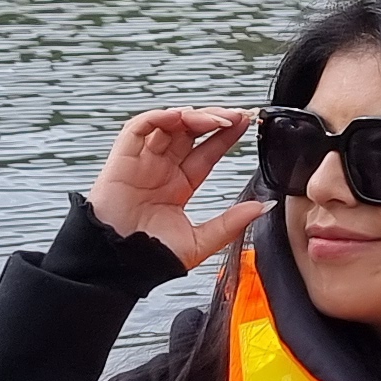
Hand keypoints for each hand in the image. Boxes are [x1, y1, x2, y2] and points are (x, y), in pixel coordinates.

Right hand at [85, 107, 266, 267]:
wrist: (118, 264)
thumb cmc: (149, 258)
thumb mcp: (200, 241)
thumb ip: (231, 223)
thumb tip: (263, 207)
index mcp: (178, 185)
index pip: (206, 152)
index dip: (225, 136)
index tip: (245, 123)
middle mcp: (161, 169)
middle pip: (190, 132)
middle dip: (214, 119)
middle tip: (237, 115)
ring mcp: (142, 161)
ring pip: (168, 124)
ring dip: (193, 116)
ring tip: (215, 119)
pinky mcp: (122, 158)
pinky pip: (139, 127)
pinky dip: (160, 117)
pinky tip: (181, 117)